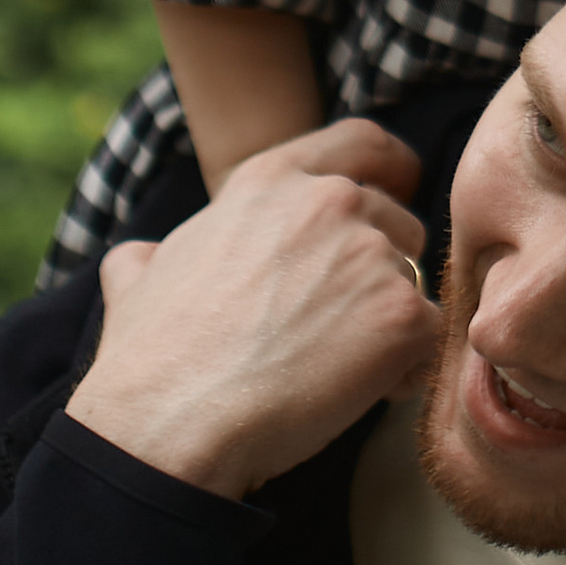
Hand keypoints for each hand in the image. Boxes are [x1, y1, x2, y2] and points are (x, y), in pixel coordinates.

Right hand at [68, 121, 440, 498]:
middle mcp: (329, 202)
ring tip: (337, 372)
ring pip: (413, 286)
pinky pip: (428, 340)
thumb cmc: (152, 357)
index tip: (398, 192)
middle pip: (398, 224)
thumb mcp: (137, 275)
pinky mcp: (401, 315)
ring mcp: (371, 254)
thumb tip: (142, 259)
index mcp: (271, 181)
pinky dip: (405, 371)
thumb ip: (156, 252)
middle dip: (381, 273)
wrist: (171, 421)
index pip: (362, 144)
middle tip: (336, 329)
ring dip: (389, 326)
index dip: (388, 171)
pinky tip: (364, 396)